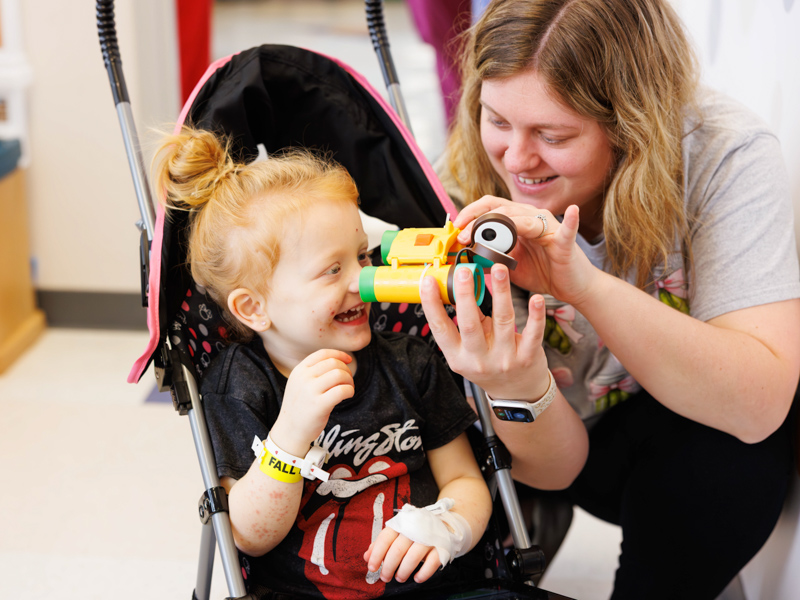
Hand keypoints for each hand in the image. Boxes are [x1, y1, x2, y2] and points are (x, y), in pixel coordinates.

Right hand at [270, 349, 353, 455]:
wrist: (289, 430)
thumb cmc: (300, 407)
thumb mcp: (299, 383)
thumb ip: (314, 372)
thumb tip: (339, 360)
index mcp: (299, 370)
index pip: (323, 353)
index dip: (339, 354)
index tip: (348, 360)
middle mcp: (304, 378)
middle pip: (334, 363)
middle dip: (346, 370)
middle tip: (348, 381)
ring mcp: (310, 391)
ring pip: (340, 374)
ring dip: (349, 381)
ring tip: (348, 389)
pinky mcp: (319, 405)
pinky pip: (342, 390)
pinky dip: (350, 391)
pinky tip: (347, 396)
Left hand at [364, 528, 441, 583]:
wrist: (443, 524)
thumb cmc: (414, 530)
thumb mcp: (397, 533)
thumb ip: (381, 544)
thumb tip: (367, 557)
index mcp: (401, 524)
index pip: (385, 538)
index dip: (377, 554)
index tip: (372, 567)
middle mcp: (414, 529)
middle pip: (397, 550)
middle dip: (388, 567)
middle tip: (385, 577)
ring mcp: (428, 538)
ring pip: (413, 557)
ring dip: (403, 571)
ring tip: (399, 578)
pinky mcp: (440, 547)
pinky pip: (431, 563)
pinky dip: (423, 573)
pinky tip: (417, 578)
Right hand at [420, 261, 550, 399]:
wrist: (517, 393)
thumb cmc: (488, 365)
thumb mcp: (467, 350)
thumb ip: (464, 322)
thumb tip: (460, 287)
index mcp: (458, 356)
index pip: (440, 328)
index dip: (432, 305)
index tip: (428, 281)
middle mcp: (478, 359)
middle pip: (469, 324)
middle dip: (465, 295)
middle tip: (464, 271)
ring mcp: (504, 359)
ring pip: (502, 321)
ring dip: (501, 293)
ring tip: (499, 270)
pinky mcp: (527, 358)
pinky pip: (533, 333)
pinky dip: (535, 315)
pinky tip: (536, 298)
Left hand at [454, 196, 596, 305]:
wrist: (570, 287)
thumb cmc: (542, 272)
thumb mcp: (508, 266)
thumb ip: (490, 258)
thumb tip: (465, 257)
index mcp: (517, 221)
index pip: (490, 207)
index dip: (470, 214)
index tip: (456, 229)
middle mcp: (532, 218)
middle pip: (501, 209)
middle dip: (477, 221)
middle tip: (463, 236)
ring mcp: (549, 227)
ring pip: (523, 218)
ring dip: (501, 225)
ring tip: (484, 236)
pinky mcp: (564, 241)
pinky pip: (567, 228)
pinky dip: (570, 220)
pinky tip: (572, 211)